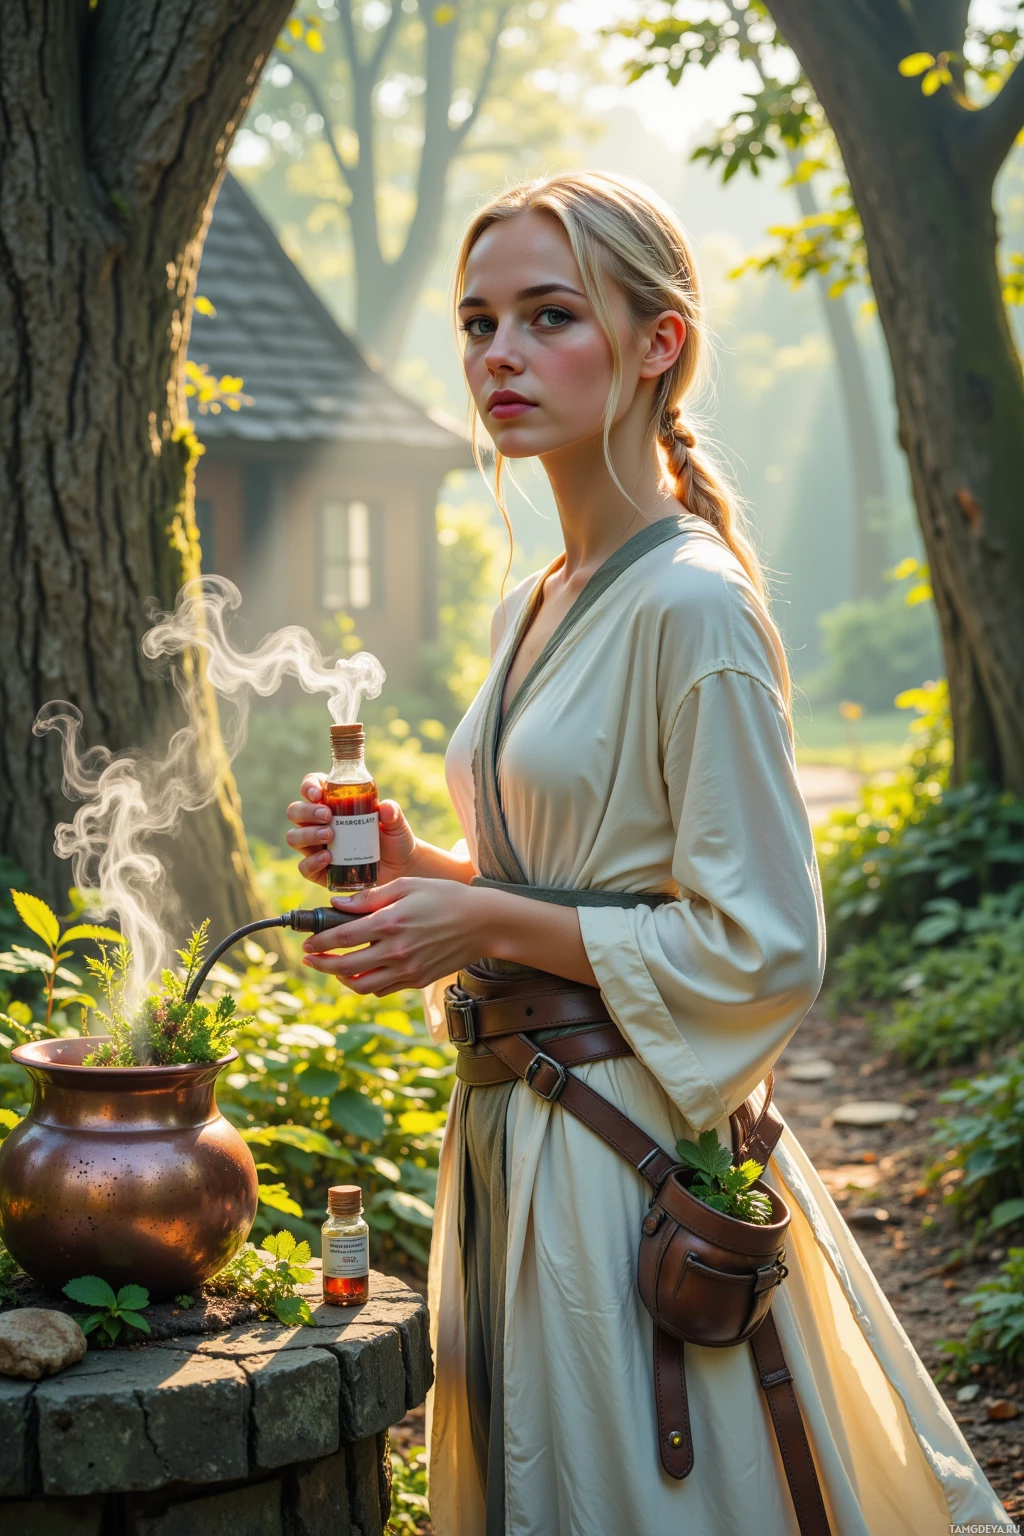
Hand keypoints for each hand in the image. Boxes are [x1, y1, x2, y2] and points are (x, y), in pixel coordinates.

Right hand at [286, 774, 416, 887]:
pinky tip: (328, 858)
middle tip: (328, 815)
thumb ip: (393, 813)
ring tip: (330, 835)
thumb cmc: (393, 837)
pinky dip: (312, 862)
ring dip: (307, 834)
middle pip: (296, 811)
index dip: (309, 786)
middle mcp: (318, 823)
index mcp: (333, 803)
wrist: (400, 867)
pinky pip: (304, 867)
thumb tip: (385, 808)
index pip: (311, 786)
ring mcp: (316, 847)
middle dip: (307, 811)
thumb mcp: (396, 823)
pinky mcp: (319, 870)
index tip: (318, 793)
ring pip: (294, 837)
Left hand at [300, 878, 491, 994]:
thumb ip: (370, 897)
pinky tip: (362, 971)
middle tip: (309, 958)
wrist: (482, 923)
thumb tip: (338, 904)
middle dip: (321, 964)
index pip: (343, 937)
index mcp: (391, 923)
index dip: (319, 942)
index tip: (307, 942)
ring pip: (362, 986)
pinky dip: (367, 983)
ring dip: (341, 979)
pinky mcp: (417, 980)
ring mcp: (407, 969)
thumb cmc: (444, 897)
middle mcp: (396, 950)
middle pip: (345, 967)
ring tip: (334, 968)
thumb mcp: (407, 886)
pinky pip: (383, 989)